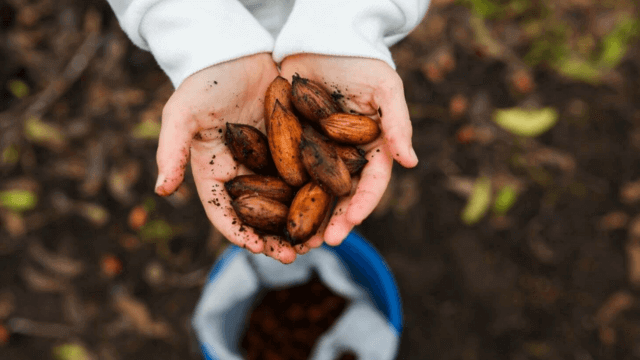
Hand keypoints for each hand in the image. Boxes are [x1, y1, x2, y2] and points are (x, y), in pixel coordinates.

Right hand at [156, 53, 297, 263]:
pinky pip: (305, 174)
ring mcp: (268, 162)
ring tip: (317, 239)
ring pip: (285, 200)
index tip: (258, 248)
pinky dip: (316, 192)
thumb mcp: (182, 112)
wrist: (236, 52)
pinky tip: (332, 205)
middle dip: (275, 237)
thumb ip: (173, 149)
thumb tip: (160, 190)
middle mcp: (242, 173)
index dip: (240, 232)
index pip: (225, 212)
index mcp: (214, 172)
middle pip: (259, 214)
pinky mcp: (291, 147)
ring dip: (299, 222)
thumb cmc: (204, 81)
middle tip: (294, 254)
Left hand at [279, 54, 418, 249]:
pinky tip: (271, 211)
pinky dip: (282, 193)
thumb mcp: (385, 87)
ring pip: (313, 190)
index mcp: (372, 146)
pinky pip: (288, 171)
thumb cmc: (360, 60)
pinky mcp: (295, 143)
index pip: (370, 183)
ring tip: (295, 240)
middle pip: (341, 195)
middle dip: (332, 222)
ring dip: (307, 217)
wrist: (324, 38)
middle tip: (319, 244)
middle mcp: (346, 154)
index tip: (347, 225)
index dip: (361, 206)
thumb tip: (411, 162)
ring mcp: (320, 150)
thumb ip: (397, 123)